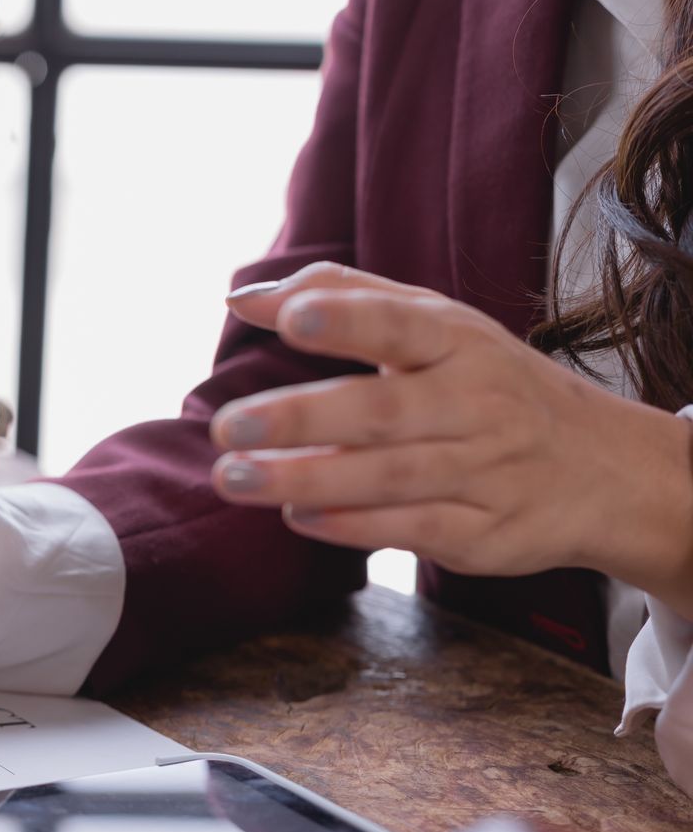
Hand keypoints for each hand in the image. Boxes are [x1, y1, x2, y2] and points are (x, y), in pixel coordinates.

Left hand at [210, 263, 692, 608]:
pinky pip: (414, 530)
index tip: (292, 319)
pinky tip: (297, 516)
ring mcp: (486, 471)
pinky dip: (353, 526)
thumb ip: (338, 300)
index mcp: (459, 342)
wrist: (606, 469)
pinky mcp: (487, 532)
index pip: (401, 324)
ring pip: (389, 477)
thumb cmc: (487, 384)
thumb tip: (240, 298)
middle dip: (300, 419)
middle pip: (382, 411)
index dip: (347, 320)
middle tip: (225, 424)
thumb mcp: (434, 326)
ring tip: (234, 477)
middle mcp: (476, 404)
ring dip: (306, 480)